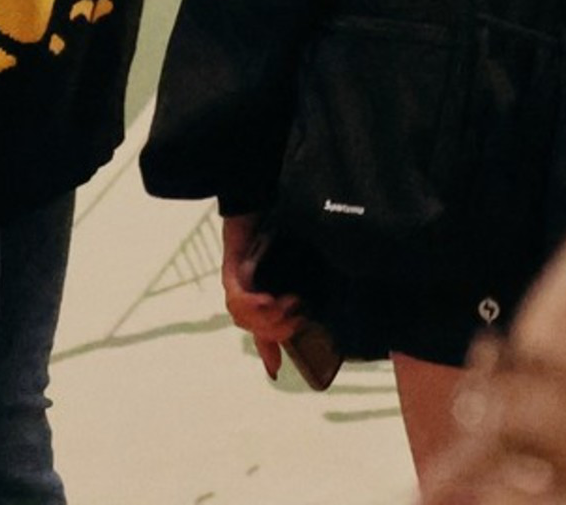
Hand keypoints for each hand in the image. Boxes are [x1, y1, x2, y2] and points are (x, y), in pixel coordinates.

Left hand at [219, 211, 305, 379]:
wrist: (264, 195)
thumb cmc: (284, 221)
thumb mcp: (301, 255)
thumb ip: (312, 276)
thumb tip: (334, 292)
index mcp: (266, 289)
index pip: (264, 328)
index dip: (269, 351)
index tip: (276, 370)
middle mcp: (250, 290)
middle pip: (257, 329)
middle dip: (278, 331)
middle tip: (299, 320)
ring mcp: (238, 283)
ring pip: (245, 319)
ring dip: (268, 318)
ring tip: (289, 304)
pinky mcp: (231, 272)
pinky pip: (236, 299)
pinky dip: (252, 304)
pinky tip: (266, 300)